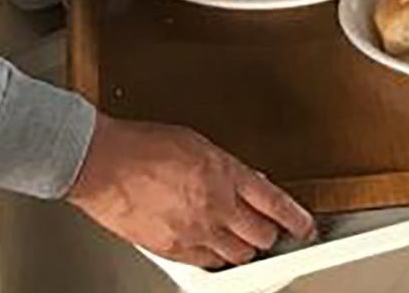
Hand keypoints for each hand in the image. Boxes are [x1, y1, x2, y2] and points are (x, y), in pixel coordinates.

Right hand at [66, 115, 314, 267]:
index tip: (305, 226)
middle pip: (262, 236)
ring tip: (242, 241)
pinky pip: (208, 264)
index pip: (276, 203)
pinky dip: (216, 259)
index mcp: (225, 173)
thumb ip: (226, 167)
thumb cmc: (141, 146)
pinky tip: (212, 249)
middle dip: (271, 235)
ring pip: (239, 256)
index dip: (296, 219)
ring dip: (245, 250)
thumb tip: (246, 179)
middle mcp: (216, 206)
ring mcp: (195, 231)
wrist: (103, 163)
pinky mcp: (173, 250)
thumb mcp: (198, 144)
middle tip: (271, 232)